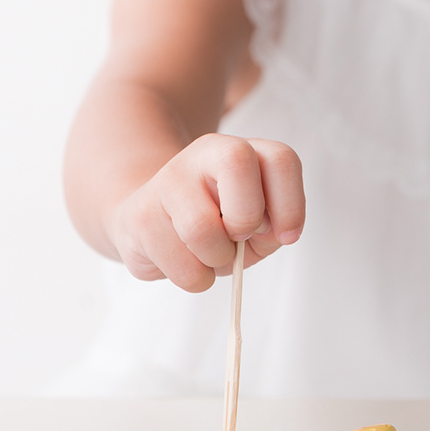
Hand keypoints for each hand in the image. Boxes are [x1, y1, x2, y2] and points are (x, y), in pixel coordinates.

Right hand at [110, 134, 304, 291]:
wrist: (156, 225)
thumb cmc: (219, 226)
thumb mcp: (260, 226)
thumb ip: (273, 227)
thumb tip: (267, 233)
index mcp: (244, 152)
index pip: (281, 159)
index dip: (291, 204)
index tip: (286, 236)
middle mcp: (205, 153)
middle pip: (238, 163)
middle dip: (248, 218)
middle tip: (239, 237)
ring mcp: (167, 179)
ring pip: (202, 228)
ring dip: (218, 258)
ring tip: (211, 253)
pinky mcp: (138, 215)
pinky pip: (182, 267)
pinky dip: (196, 278)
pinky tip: (186, 260)